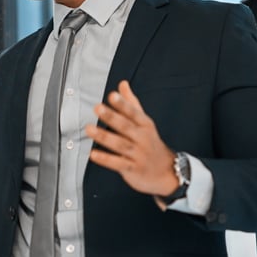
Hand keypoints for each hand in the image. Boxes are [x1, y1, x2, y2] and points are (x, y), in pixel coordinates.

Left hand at [86, 80, 178, 196]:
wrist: (167, 171)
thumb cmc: (151, 143)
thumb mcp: (145, 122)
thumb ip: (131, 103)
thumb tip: (122, 84)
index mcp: (145, 125)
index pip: (134, 112)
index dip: (123, 104)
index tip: (112, 95)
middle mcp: (142, 138)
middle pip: (126, 126)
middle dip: (112, 117)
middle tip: (98, 108)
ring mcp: (138, 154)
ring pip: (120, 144)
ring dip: (104, 136)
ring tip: (89, 129)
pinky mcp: (133, 169)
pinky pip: (118, 163)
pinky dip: (105, 159)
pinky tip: (93, 154)